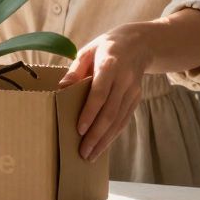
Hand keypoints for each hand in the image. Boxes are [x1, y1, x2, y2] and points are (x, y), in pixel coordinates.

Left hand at [58, 22, 156, 161]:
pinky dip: (113, 135)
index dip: (90, 112)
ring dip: (105, 140)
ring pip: (119, 120)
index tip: (79, 130)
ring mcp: (133, 91)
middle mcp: (124, 80)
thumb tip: (61, 89)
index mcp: (110, 65)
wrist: (138, 44)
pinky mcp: (136, 99)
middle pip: (110, 112)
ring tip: (91, 155)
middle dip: (96, 134)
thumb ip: (75, 70)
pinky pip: (124, 120)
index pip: (100, 93)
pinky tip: (103, 146)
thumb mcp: (87, 51)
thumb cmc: (106, 48)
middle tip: (83, 152)